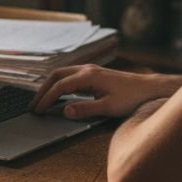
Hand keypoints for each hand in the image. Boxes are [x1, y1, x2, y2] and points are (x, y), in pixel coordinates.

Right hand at [30, 64, 181, 119]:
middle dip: (42, 91)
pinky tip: (58, 95)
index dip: (46, 99)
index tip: (37, 111)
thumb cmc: (131, 98)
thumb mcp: (108, 108)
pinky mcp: (94, 74)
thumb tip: (64, 111)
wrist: (148, 89)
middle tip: (33, 106)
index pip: (59, 87)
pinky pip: (70, 76)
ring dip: (49, 86)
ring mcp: (90, 70)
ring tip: (41, 101)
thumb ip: (85, 109)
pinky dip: (59, 84)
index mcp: (88, 76)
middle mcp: (87, 70)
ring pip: (62, 74)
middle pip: (55, 76)